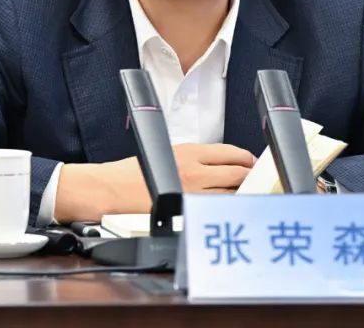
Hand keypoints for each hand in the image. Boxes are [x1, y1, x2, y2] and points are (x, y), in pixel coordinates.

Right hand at [55, 143, 255, 223]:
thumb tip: (219, 163)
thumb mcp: (166, 152)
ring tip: (244, 194)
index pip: (231, 153)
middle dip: (250, 176)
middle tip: (253, 179)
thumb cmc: (132, 172)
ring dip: (241, 194)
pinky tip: (226, 208)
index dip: (246, 158)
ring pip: (232, 194)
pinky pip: (215, 210)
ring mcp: (193, 193)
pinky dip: (225, 208)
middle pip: (238, 173)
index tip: (250, 162)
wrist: (110, 189)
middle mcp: (195, 171)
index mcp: (190, 152)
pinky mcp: (187, 211)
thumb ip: (194, 157)